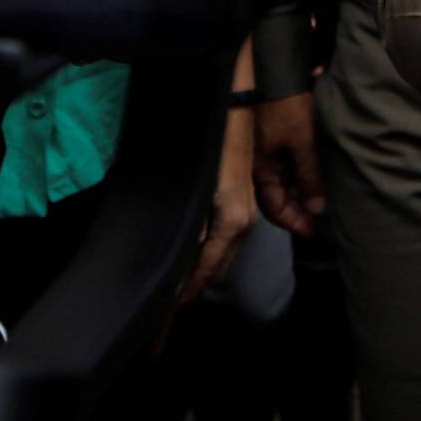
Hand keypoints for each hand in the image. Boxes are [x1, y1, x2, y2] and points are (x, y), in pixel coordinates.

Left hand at [179, 106, 255, 303]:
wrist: (232, 116)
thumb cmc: (212, 147)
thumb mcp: (198, 189)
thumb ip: (194, 225)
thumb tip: (186, 257)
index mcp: (232, 222)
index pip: (209, 266)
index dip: (191, 287)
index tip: (174, 304)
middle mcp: (245, 223)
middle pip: (221, 266)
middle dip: (199, 282)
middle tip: (173, 297)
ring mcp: (248, 214)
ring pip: (227, 253)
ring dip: (207, 267)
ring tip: (182, 280)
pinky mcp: (245, 203)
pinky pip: (230, 239)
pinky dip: (215, 251)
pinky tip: (199, 251)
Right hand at [252, 89, 324, 236]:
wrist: (280, 72)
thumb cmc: (288, 110)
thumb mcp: (302, 144)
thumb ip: (309, 177)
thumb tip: (317, 209)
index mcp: (264, 168)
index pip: (273, 207)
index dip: (293, 222)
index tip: (313, 231)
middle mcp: (266, 163)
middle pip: (281, 197)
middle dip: (300, 210)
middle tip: (322, 220)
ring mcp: (274, 151)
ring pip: (288, 182)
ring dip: (305, 193)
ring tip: (325, 202)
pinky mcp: (284, 139)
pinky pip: (293, 167)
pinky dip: (305, 177)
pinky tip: (321, 179)